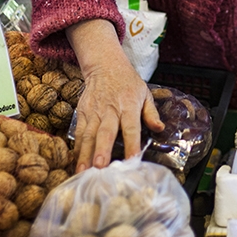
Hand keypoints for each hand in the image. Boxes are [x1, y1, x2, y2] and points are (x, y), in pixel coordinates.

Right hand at [66, 18, 163, 171]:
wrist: (105, 65)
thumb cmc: (128, 82)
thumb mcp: (145, 93)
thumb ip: (151, 113)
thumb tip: (160, 128)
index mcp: (129, 106)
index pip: (131, 127)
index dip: (132, 143)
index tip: (132, 159)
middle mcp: (110, 110)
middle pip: (106, 132)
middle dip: (102, 150)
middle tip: (100, 167)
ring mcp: (94, 111)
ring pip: (89, 134)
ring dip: (86, 154)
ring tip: (84, 171)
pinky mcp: (82, 112)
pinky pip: (79, 132)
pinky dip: (77, 147)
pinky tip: (76, 161)